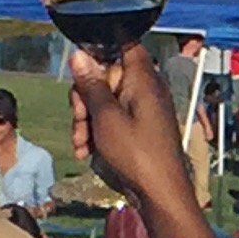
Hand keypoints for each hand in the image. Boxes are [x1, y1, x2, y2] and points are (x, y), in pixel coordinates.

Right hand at [67, 41, 193, 211]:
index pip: (124, 43)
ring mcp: (142, 110)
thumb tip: (79, 54)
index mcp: (143, 78)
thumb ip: (91, 85)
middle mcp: (145, 90)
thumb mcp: (105, 117)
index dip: (100, 48)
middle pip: (106, 76)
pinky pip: (112, 119)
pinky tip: (86, 151)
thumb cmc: (136, 154)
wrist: (159, 195)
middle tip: (80, 118)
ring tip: (82, 143)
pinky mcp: (138, 129)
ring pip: (104, 100)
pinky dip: (97, 131)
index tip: (82, 66)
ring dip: (86, 119)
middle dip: (85, 96)